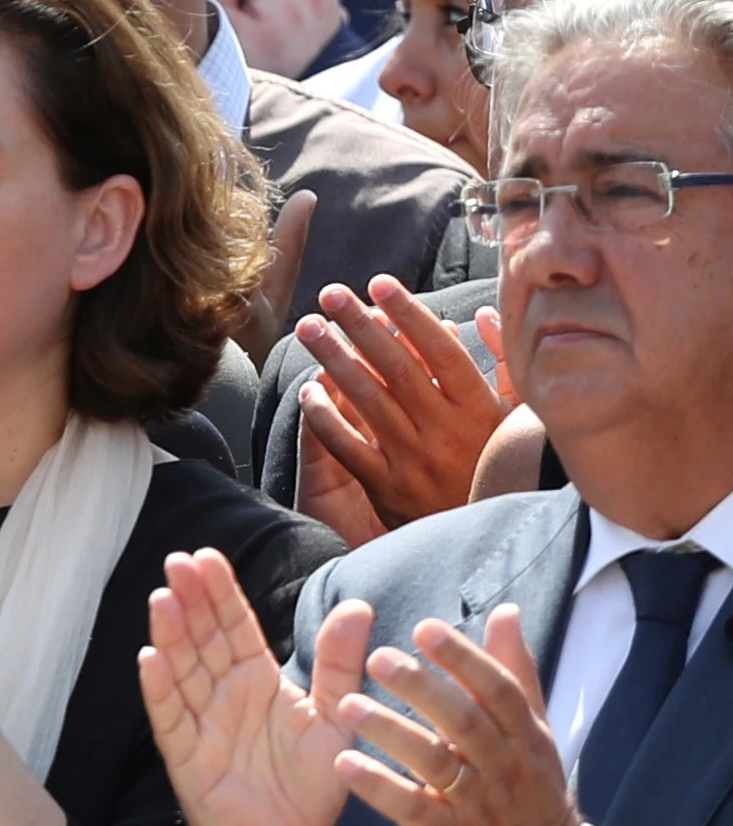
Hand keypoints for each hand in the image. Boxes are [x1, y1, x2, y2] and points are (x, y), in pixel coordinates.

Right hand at [140, 560, 364, 825]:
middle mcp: (224, 694)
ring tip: (163, 600)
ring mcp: (201, 722)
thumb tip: (358, 606)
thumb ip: (339, 664)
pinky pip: (170, 718)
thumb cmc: (312, 781)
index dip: (220, 594)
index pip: (235, 627)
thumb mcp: (335, 718)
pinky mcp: (186, 757)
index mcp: (259, 680)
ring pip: (181, 670)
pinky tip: (150, 659)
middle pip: (203, 639)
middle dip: (190, 601)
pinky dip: (159, 689)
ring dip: (170, 635)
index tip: (206, 558)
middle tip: (178, 563)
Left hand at [295, 276, 511, 537]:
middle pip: (397, 368)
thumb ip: (504, 369)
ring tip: (309, 328)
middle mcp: (447, 432)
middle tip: (330, 294)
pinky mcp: (388, 488)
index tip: (380, 283)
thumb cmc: (503, 470)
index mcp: (481, 412)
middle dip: (360, 326)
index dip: (410, 314)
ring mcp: (415, 460)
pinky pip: (348, 445)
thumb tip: (482, 316)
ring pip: (368, 400)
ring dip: (334, 359)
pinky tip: (306, 390)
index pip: (442, 352)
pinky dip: (325, 416)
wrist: (490, 541)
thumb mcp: (519, 422)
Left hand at [336, 608, 587, 825]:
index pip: (499, 691)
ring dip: (391, 732)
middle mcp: (505, 766)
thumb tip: (505, 611)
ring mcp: (479, 804)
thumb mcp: (532, 732)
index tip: (425, 627)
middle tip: (377, 658)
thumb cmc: (528, 787)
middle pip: (465, 722)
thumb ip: (514, 671)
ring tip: (346, 705)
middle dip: (422, 689)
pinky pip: (413, 810)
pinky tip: (343, 765)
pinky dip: (379, 788)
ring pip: (436, 763)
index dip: (463, 658)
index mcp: (525, 736)